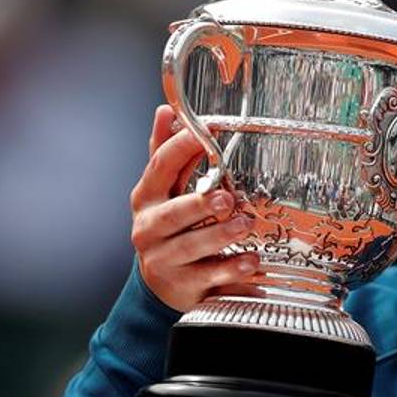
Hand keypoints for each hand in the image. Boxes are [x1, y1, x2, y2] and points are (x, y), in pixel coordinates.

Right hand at [130, 105, 257, 311]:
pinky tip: (252, 261)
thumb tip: (166, 111)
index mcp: (145, 199)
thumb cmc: (166, 228)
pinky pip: (209, 278)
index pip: (158, 168)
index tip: (204, 133)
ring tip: (244, 225)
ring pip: (190, 249)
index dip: (180, 148)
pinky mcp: (183, 286)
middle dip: (199, 206)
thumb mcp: (162, 190)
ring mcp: (164, 261)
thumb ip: (166, 152)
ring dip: (219, 236)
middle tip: (226, 198)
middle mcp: (149, 230)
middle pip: (172, 215)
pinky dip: (232, 271)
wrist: (159, 283)